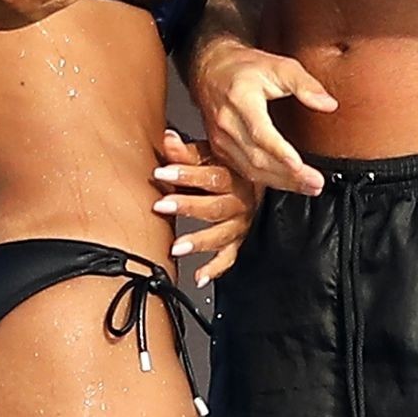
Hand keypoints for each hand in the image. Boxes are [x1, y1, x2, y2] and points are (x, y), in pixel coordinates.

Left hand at [152, 129, 258, 285]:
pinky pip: (228, 257)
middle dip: (187, 206)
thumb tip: (168, 139)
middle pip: (216, 207)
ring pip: (221, 235)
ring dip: (199, 241)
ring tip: (176, 247)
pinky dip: (214, 269)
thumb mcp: (208, 155)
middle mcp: (241, 201)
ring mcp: (240, 224)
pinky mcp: (238, 241)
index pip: (211, 176)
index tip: (162, 172)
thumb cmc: (226, 167)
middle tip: (162, 205)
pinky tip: (199, 277)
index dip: (185, 174)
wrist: (256, 180)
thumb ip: (186, 152)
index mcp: (234, 176)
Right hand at [194, 37, 337, 195]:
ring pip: (250, 170)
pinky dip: (267, 181)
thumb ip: (305, 84)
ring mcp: (220, 140)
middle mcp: (226, 123)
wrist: (211, 69)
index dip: (280, 151)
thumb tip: (328, 104)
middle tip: (316, 182)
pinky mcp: (220, 150)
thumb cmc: (245, 68)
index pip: (260, 132)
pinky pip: (244, 172)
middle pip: (257, 158)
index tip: (299, 164)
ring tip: (308, 186)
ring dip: (281, 182)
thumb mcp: (279, 66)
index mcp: (240, 99)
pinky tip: (287, 183)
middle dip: (288, 175)